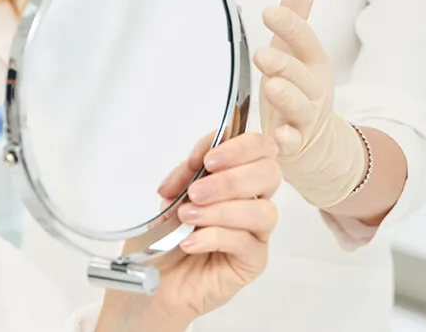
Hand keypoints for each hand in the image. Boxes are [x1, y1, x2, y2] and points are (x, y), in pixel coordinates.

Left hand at [101, 132, 280, 330]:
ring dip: (220, 210)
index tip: (208, 158)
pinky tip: (190, 242)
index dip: (241, 146)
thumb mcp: (172, 193)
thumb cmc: (168, 234)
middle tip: (196, 192)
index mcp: (240, 176)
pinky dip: (213, 237)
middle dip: (229, 180)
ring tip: (187, 217)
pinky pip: (245, 242)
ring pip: (262, 210)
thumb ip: (189, 171)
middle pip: (269, 174)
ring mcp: (257, 232)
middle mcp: (255, 200)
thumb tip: (201, 155)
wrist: (156, 277)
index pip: (261, 148)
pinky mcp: (253, 261)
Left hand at [255, 0, 367, 208]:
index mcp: (313, 60)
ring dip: (285, 97)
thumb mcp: (297, 50)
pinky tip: (277, 137)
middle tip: (262, 54)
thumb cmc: (298, 85)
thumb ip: (298, 17)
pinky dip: (286, 140)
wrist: (314, 138)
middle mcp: (313, 87)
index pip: (304, 39)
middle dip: (283, 63)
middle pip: (300, 74)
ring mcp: (306, 116)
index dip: (289, 25)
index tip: (268, 12)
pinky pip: (292, 142)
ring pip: (297, 106)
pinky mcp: (295, 141)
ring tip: (273, 86)